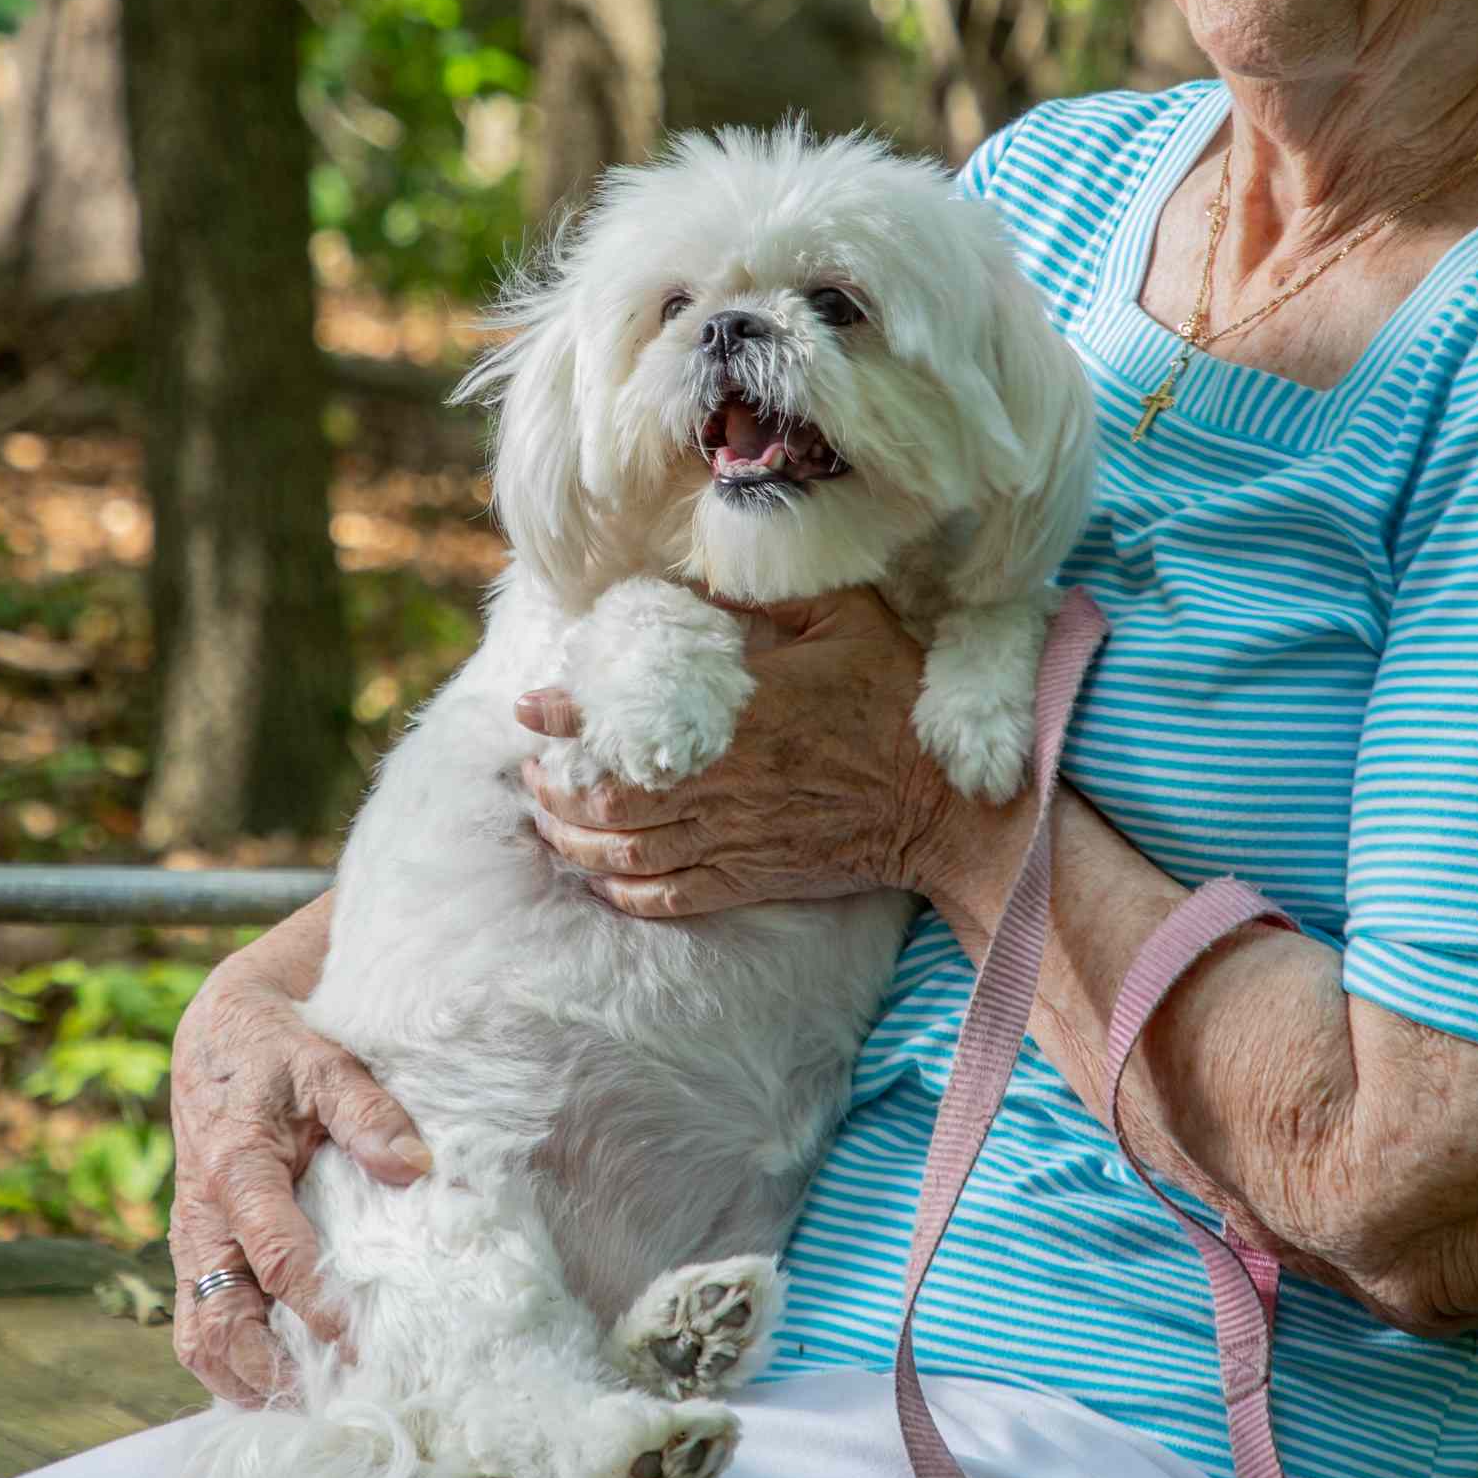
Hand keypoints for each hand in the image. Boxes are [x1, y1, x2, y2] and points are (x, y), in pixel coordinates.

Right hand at [163, 948, 427, 1406]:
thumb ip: (369, 1113)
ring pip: (200, 1335)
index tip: (360, 1342)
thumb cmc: (277, 1049)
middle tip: (335, 1402)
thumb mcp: (326, 1063)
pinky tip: (279, 1386)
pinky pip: (199, 1324)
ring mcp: (194, 1242)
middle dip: (270, 1371)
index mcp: (235, 1169)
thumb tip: (416, 1166)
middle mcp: (202, 1218)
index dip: (315, 1304)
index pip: (273, 1256)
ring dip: (246, 1381)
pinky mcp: (196, 1253)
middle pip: (219, 1320)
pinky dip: (231, 1366)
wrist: (218, 1033)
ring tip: (308, 1410)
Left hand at [516, 588, 990, 919]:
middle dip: (555, 789)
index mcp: (739, 717)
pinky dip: (626, 890)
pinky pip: (670, 896)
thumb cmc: (897, 702)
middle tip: (531, 773)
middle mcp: (723, 785)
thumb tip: (699, 580)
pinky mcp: (752, 879)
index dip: (568, 717)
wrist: (947, 804)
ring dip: (575, 840)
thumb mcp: (845, 618)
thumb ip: (766, 598)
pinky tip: (605, 877)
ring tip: (548, 823)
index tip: (532, 707)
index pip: (628, 721)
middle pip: (609, 801)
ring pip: (627, 852)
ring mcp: (734, 839)